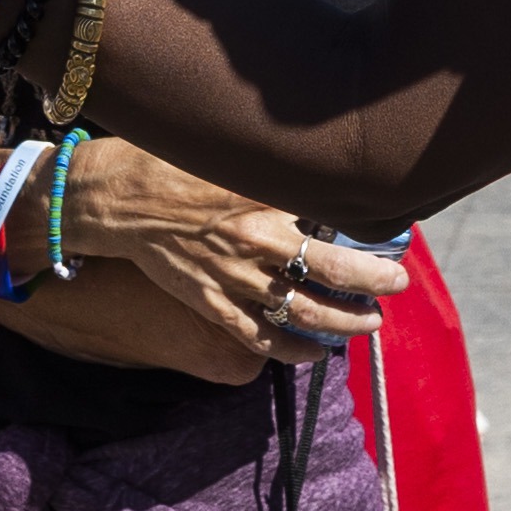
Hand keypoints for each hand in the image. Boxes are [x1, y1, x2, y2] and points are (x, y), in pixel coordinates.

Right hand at [63, 155, 404, 372]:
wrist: (114, 200)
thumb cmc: (168, 166)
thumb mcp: (225, 158)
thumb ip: (270, 173)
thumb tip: (314, 175)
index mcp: (262, 201)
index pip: (331, 224)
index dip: (366, 237)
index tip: (392, 238)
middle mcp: (255, 244)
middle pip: (331, 273)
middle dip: (372, 283)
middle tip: (396, 284)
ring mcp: (233, 280)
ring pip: (303, 313)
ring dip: (344, 322)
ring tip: (368, 322)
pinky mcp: (211, 305)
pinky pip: (261, 339)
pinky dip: (294, 350)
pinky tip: (317, 352)